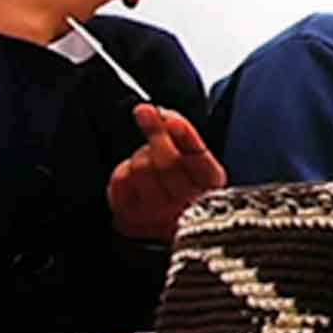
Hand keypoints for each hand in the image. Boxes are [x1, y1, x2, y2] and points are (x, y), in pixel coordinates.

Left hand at [109, 105, 226, 241]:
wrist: (161, 221)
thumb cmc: (180, 182)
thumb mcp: (192, 156)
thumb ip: (183, 134)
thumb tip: (164, 115)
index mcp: (210, 183)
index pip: (199, 158)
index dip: (186, 138)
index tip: (172, 121)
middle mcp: (187, 203)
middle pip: (167, 162)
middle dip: (155, 133)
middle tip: (145, 111)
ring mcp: (157, 213)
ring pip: (142, 168)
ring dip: (141, 155)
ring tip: (149, 158)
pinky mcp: (130, 215)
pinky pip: (121, 178)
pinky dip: (124, 169)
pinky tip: (135, 176)